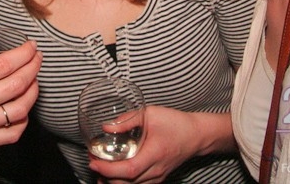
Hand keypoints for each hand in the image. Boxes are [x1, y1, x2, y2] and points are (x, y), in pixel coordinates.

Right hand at [0, 38, 40, 183]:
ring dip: (32, 92)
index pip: (2, 65)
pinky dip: (23, 119)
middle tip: (37, 57)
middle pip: (15, 84)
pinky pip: (12, 133)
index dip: (23, 54)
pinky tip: (22, 108)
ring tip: (34, 80)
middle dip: (33, 67)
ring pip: (19, 109)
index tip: (31, 46)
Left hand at [88, 107, 234, 183]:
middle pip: (127, 183)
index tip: (93, 161)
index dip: (108, 169)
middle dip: (105, 176)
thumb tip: (106, 126)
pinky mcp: (158, 177)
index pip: (128, 170)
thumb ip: (128, 119)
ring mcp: (158, 176)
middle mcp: (156, 170)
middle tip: (92, 162)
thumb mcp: (151, 114)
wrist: (197, 135)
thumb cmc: (176, 123)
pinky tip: (112, 177)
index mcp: (155, 154)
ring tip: (99, 169)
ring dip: (112, 182)